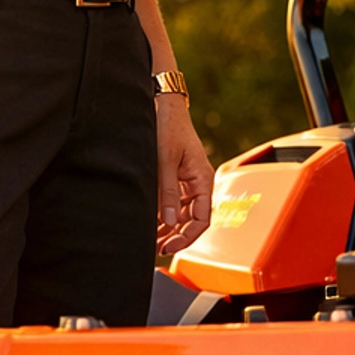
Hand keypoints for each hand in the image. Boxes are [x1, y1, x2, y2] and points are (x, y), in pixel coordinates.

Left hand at [154, 94, 213, 256]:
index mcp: (203, 179)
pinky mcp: (177, 178)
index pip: (202, 219)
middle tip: (156, 249)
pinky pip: (174, 203)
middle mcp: (198, 183)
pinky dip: (163, 216)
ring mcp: (188, 181)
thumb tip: (170, 222)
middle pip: (192, 220)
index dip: (187, 237)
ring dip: (169, 228)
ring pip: (182, 214)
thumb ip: (168, 192)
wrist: (163, 105)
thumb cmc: (169, 126)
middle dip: (176, 236)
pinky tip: (151, 224)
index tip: (169, 246)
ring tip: (151, 240)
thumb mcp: (166, 161)